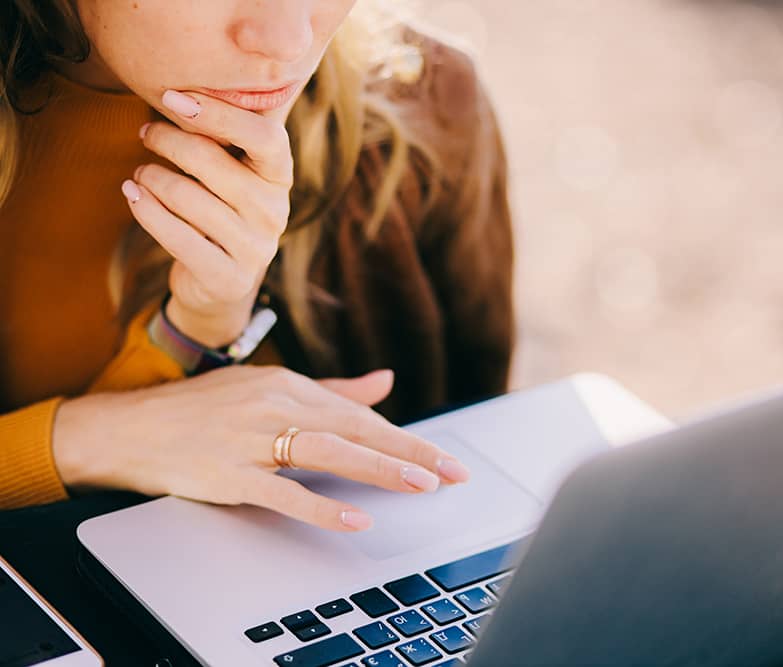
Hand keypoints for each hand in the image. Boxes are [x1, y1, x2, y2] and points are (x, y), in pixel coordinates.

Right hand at [52, 366, 471, 530]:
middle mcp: (277, 406)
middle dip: (409, 452)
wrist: (133, 427)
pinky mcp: (230, 473)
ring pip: (328, 453)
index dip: (408, 439)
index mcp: (291, 386)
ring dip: (379, 469)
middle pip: (356, 431)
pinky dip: (320, 506)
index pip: (363, 417)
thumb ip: (334, 390)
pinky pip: (282, 491)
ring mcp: (253, 439)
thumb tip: (386, 382)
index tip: (445, 459)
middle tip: (452, 473)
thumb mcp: (271, 389)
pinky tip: (354, 519)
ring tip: (420, 484)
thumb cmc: (205, 409)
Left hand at [121, 89, 294, 346]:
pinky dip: (146, 211)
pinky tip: (133, 195)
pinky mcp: (228, 278)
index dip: (219, 113)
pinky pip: (176, 236)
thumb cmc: (221, 210)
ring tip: (138, 173)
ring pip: (188, 197)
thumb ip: (224, 136)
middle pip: (214, 162)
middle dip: (168, 141)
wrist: (223, 283)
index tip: (173, 98)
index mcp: (280, 177)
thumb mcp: (234, 172)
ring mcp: (256, 248)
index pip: (265, 136)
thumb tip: (183, 87)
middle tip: (145, 133)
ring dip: (151, 178)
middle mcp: (275, 212)